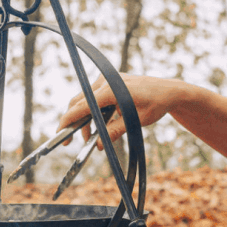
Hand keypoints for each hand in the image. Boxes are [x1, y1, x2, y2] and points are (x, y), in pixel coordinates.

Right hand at [57, 74, 180, 147]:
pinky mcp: (108, 83)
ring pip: (84, 100)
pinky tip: (97, 126)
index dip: (68, 120)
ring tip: (89, 138)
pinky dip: (92, 112)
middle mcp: (105, 82)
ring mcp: (105, 80)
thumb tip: (98, 145)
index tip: (60, 133)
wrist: (167, 91)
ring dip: (84, 119)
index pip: (82, 105)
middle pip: (79, 102)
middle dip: (72, 122)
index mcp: (111, 90)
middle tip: (68, 141)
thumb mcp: (136, 121)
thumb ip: (115, 131)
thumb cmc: (155, 104)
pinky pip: (93, 98)